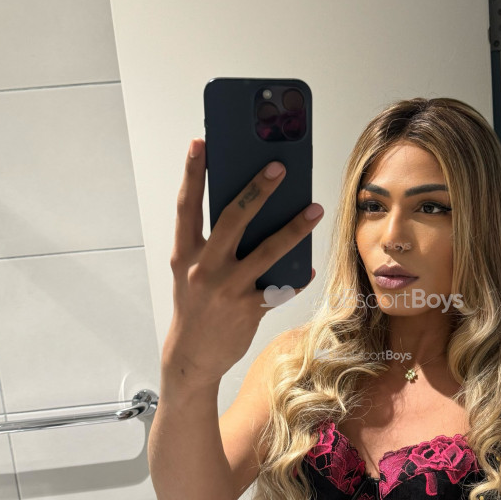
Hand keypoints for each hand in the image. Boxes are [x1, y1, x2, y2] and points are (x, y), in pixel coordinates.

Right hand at [163, 139, 321, 386]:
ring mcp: (228, 288)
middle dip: (257, 189)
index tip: (201, 143)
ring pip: (268, 250)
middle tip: (279, 166)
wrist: (191, 356)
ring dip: (295, 228)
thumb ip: (212, 244)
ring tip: (314, 209)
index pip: (187, 206)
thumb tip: (250, 212)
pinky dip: (298, 276)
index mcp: (186, 253)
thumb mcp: (192, 272)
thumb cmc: (195, 306)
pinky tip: (310, 267)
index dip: (192, 172)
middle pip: (233, 218)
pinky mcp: (249, 308)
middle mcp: (205, 267)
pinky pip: (281, 285)